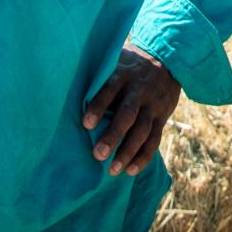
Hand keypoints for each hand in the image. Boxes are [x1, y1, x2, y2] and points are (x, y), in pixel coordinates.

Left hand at [82, 45, 181, 175]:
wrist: (167, 61)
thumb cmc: (128, 65)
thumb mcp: (116, 60)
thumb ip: (99, 73)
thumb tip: (65, 84)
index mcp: (123, 75)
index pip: (110, 90)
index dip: (99, 106)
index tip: (86, 124)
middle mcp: (139, 90)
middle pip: (127, 115)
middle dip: (113, 136)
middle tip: (98, 155)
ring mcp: (153, 105)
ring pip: (142, 131)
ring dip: (128, 151)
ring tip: (113, 170)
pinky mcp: (162, 117)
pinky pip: (154, 139)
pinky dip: (143, 156)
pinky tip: (130, 170)